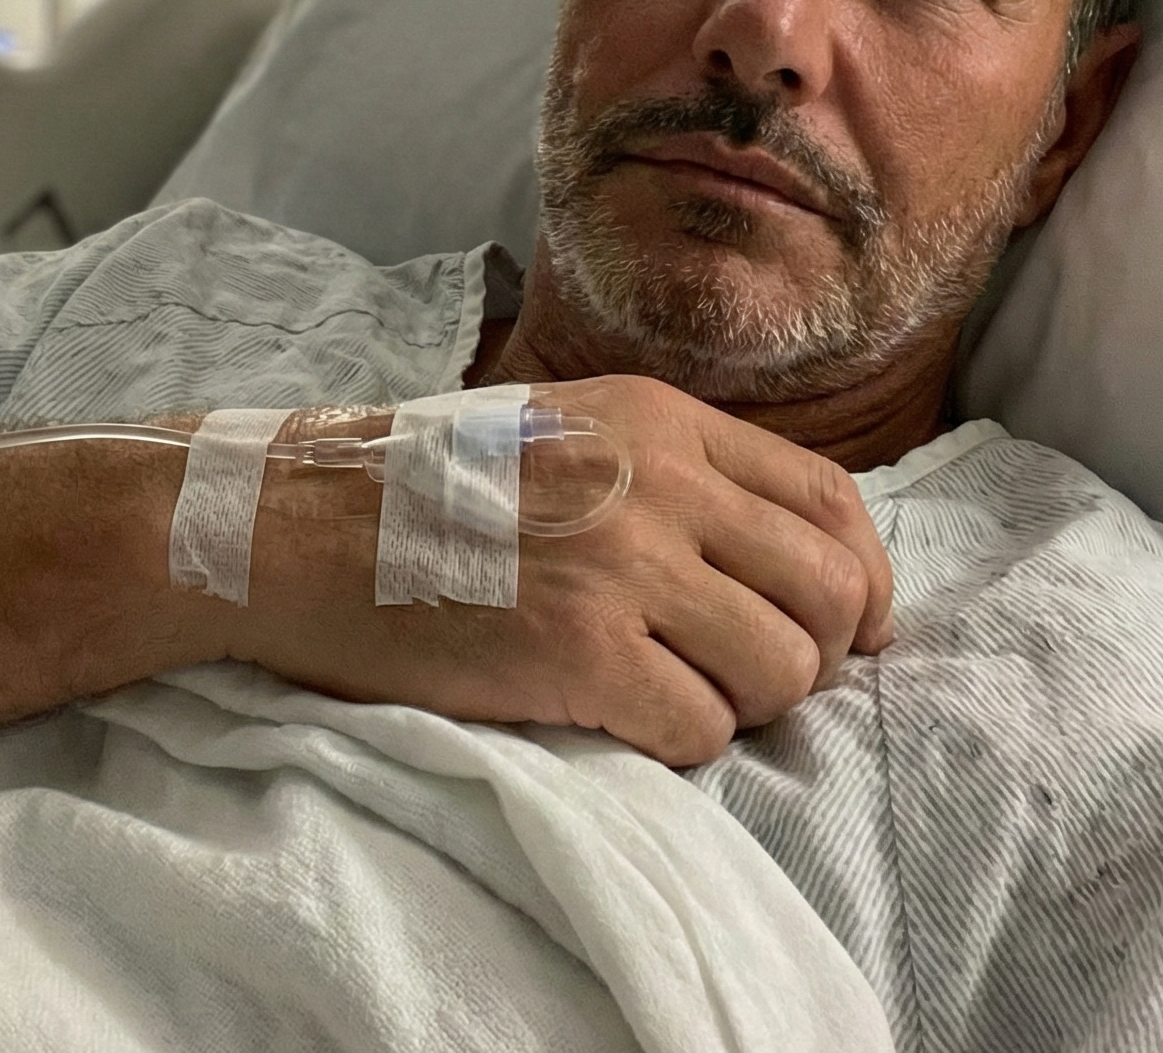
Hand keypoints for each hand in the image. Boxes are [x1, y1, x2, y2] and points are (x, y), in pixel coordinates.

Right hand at [222, 374, 892, 767]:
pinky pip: (700, 728)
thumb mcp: (564, 427)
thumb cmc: (426, 486)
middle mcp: (657, 483)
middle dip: (818, 652)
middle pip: (829, 590)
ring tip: (681, 694)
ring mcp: (620, 567)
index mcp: (660, 422)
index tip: (850, 627)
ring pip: (780, 669)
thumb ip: (671, 468)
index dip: (863, 578)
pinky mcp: (578, 653)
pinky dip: (681, 740)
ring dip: (748, 704)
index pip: (829, 499)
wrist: (299, 528)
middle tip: (757, 677)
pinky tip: (620, 715)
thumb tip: (778, 551)